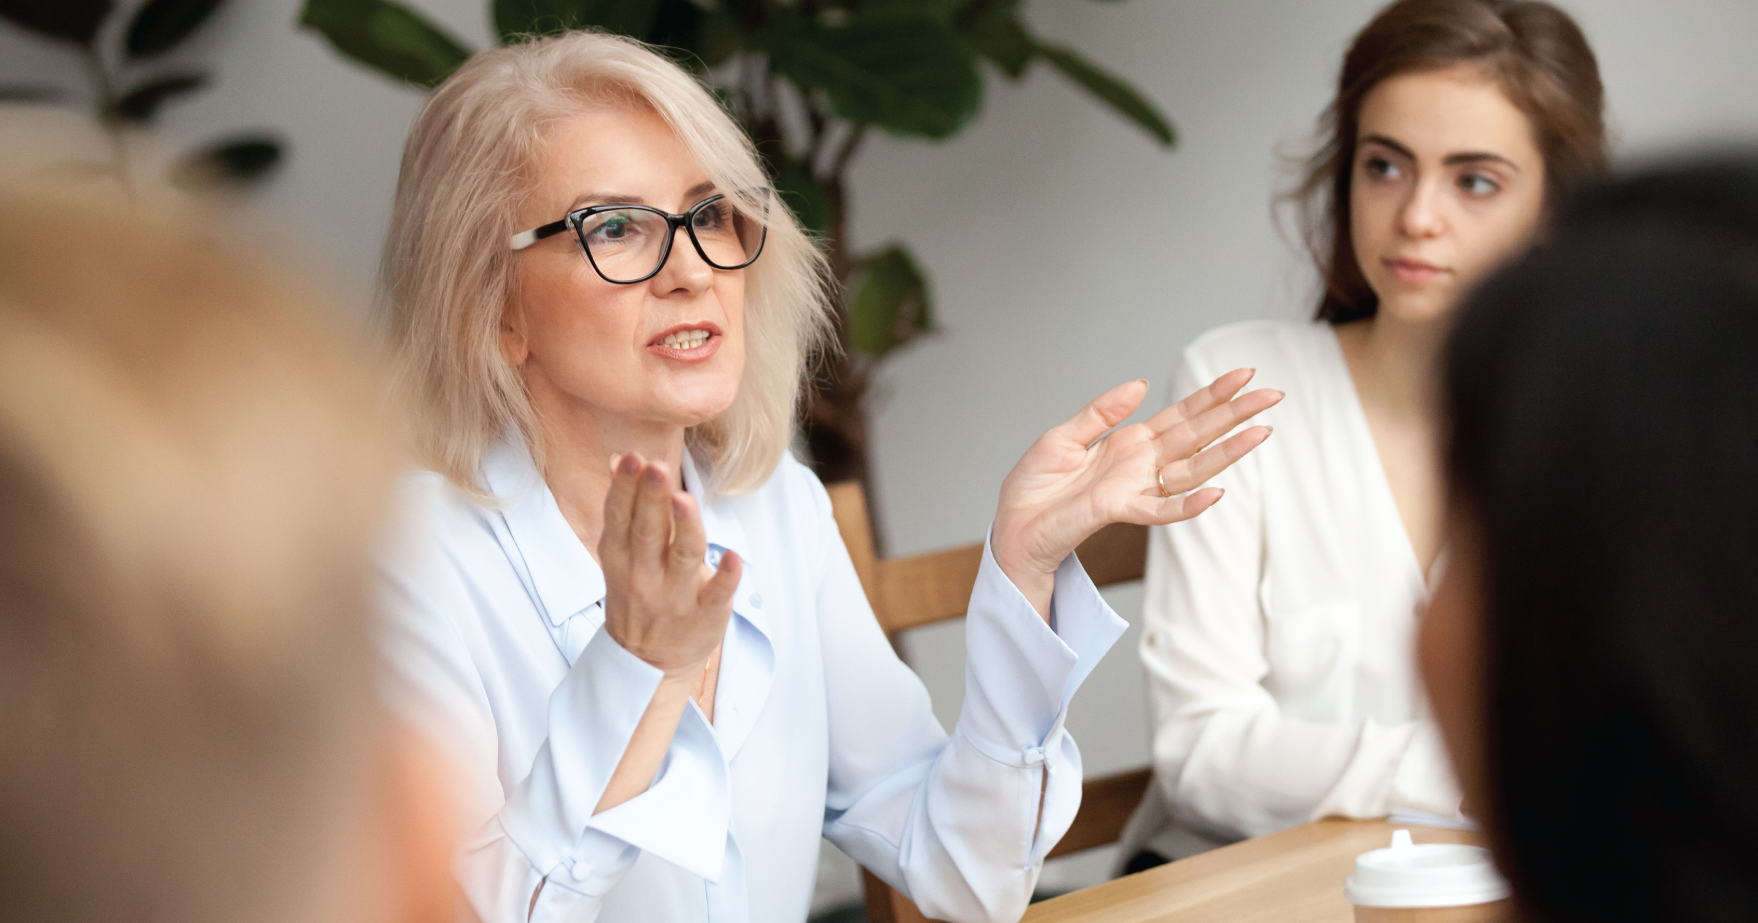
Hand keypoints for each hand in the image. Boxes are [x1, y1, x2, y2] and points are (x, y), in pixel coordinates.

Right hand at [599, 452, 741, 681]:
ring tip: (683, 500)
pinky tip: (734, 558)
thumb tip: (619, 458)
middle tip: (655, 466)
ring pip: (682, 557)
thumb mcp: (620, 556)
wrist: (648, 664)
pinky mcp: (706, 615)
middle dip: (650, 498)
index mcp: (621, 557)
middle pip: (648, 531)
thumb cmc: (639, 596)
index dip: (625, 487)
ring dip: (684, 528)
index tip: (632, 458)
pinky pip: (716, 595)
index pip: (620, 517)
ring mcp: (675, 597)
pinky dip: (725, 577)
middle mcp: (644, 575)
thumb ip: (624, 509)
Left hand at [992, 370, 1281, 616]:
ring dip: (1227, 453)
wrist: (1012, 527)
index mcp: (1129, 443)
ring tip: (1262, 432)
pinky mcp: (1119, 510)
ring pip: (1192, 469)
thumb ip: (1101, 412)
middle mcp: (1141, 465)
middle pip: (1198, 435)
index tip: (1244, 374)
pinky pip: (1162, 510)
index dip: (1212, 395)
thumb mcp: (1063, 436)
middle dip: (1235, 414)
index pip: (1181, 415)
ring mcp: (1135, 488)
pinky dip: (1189, 504)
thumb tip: (1140, 384)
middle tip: (1273, 394)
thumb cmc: (1034, 488)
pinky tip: (1217, 492)